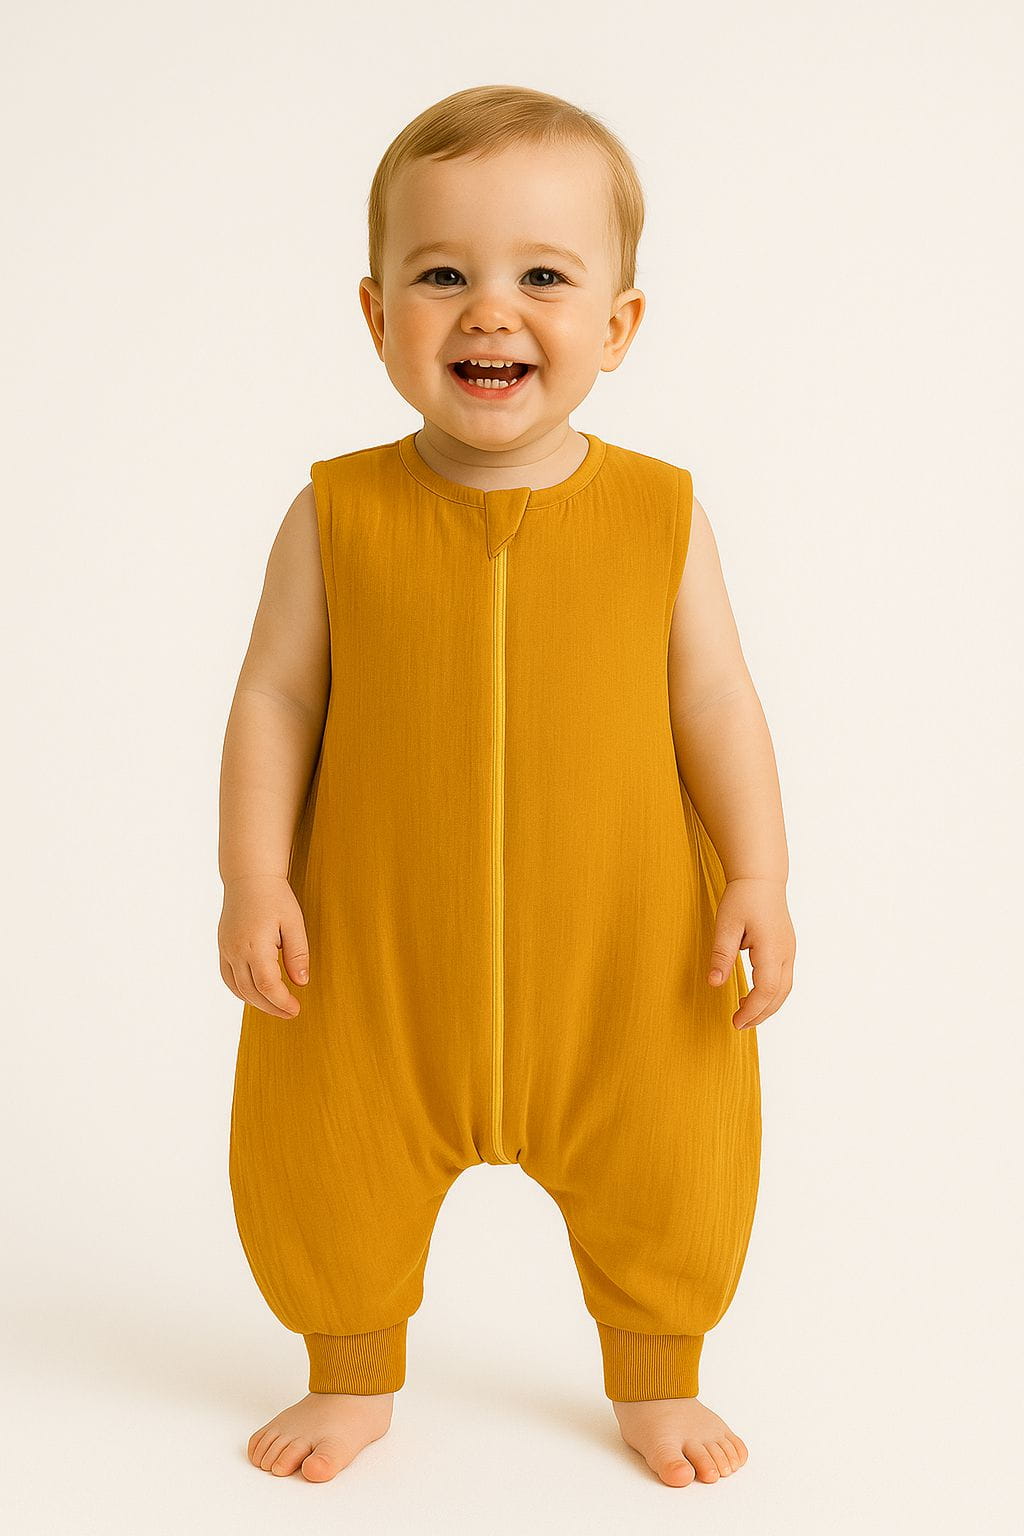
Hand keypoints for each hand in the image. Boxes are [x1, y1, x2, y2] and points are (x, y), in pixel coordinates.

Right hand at [218, 875, 309, 1018]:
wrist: (248, 877)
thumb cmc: (275, 896)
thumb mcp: (294, 922)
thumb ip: (297, 954)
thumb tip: (301, 982)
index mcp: (254, 944)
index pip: (267, 985)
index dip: (282, 1002)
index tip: (296, 1009)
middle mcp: (236, 950)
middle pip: (251, 992)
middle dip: (271, 1007)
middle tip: (290, 1013)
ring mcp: (226, 949)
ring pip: (237, 988)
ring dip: (256, 1002)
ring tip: (276, 1007)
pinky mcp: (223, 947)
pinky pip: (228, 977)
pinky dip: (241, 991)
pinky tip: (256, 994)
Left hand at [707, 877, 794, 1029]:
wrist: (761, 878)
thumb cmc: (743, 897)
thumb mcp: (726, 925)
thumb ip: (721, 955)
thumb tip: (714, 983)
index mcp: (772, 949)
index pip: (766, 990)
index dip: (752, 1010)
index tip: (735, 1022)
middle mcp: (786, 953)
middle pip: (779, 995)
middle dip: (761, 1014)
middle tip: (739, 1024)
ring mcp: (789, 951)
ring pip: (784, 989)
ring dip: (767, 1006)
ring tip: (745, 1014)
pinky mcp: (786, 948)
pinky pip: (783, 979)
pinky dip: (771, 993)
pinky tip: (753, 994)